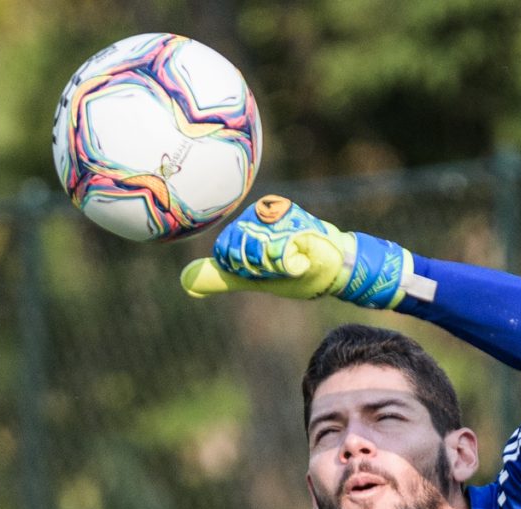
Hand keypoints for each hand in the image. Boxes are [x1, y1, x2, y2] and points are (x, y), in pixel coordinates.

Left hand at [180, 195, 410, 308]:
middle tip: (279, 264)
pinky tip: (302, 253)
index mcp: (244, 227)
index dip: (242, 265)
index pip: (226, 249)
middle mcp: (256, 215)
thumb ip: (224, 278)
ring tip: (293, 258)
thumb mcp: (256, 278)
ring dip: (275, 264)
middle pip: (239, 247)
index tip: (261, 268)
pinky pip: (277, 249)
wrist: (334, 269)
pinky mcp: (293, 218)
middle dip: (259, 265)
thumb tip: (186, 283)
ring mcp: (274, 214)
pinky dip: (289, 260)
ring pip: (257, 248)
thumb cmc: (298, 272)